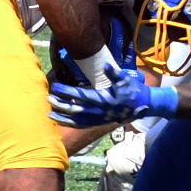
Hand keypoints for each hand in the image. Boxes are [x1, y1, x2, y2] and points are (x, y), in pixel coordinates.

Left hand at [48, 66, 177, 128]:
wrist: (142, 106)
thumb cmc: (133, 90)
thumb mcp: (126, 79)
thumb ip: (114, 73)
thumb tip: (105, 65)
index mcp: (105, 99)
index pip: (81, 95)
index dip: (67, 92)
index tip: (55, 87)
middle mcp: (100, 111)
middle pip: (76, 110)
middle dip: (61, 105)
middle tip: (48, 98)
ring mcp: (99, 119)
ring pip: (78, 121)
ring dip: (63, 118)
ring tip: (49, 113)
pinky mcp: (99, 122)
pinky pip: (82, 125)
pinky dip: (71, 124)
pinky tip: (61, 120)